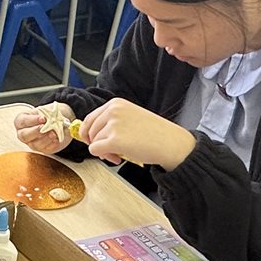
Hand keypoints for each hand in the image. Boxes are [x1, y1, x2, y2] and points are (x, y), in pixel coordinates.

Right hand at [13, 103, 74, 154]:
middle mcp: (24, 133)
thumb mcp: (48, 109)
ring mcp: (32, 143)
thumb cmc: (50, 114)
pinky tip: (57, 139)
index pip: (22, 121)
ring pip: (35, 145)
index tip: (43, 118)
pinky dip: (52, 144)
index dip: (32, 120)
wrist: (61, 122)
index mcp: (21, 121)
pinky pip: (45, 149)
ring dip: (45, 139)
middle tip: (45, 127)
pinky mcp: (42, 149)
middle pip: (24, 135)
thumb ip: (48, 113)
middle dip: (35, 131)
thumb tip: (49, 119)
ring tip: (54, 133)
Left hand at [78, 98, 196, 169]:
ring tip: (118, 154)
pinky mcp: (114, 140)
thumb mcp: (131, 117)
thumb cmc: (155, 133)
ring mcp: (113, 125)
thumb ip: (112, 121)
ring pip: (93, 141)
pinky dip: (105, 157)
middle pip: (90, 130)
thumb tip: (91, 133)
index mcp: (116, 103)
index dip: (89, 132)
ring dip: (103, 152)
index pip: (90, 118)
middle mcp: (113, 111)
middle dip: (97, 143)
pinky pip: (95, 150)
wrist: (171, 143)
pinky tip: (118, 157)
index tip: (92, 140)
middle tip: (110, 151)